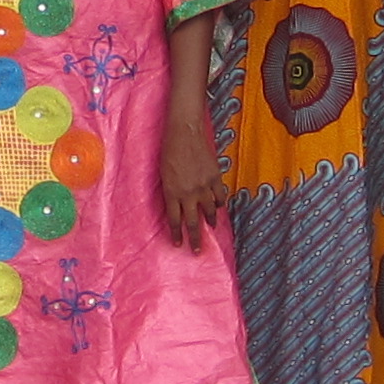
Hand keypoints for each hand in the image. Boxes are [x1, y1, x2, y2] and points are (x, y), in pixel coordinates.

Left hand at [160, 115, 227, 250]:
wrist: (184, 133)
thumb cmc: (168, 151)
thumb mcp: (163, 174)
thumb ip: (170, 191)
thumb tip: (176, 204)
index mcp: (172, 192)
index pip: (174, 220)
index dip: (176, 234)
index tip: (178, 244)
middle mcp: (188, 193)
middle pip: (192, 222)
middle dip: (195, 238)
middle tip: (197, 251)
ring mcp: (203, 186)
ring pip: (209, 211)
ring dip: (210, 221)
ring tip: (211, 227)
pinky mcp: (215, 177)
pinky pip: (220, 196)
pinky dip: (219, 203)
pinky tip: (218, 206)